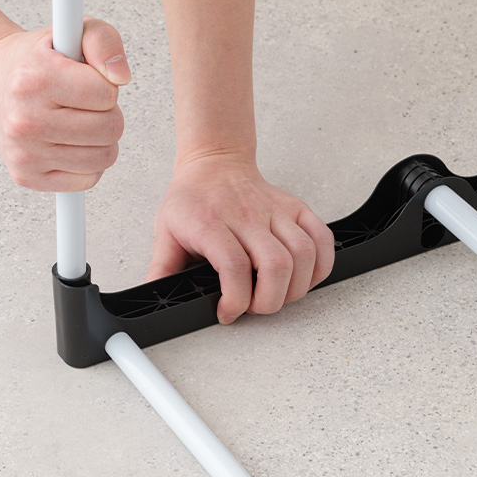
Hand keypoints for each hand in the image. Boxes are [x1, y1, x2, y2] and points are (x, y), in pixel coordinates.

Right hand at [0, 18, 131, 191]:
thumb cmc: (36, 58)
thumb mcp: (72, 32)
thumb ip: (104, 42)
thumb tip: (121, 77)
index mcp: (35, 79)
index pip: (107, 93)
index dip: (104, 85)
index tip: (84, 80)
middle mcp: (25, 120)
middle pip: (110, 129)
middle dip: (106, 113)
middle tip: (82, 102)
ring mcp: (24, 153)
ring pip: (103, 157)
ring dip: (99, 139)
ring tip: (76, 121)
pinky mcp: (26, 176)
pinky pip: (87, 179)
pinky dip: (87, 163)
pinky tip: (68, 143)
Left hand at [148, 150, 334, 322]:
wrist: (214, 163)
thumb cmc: (192, 199)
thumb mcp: (165, 232)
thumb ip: (161, 268)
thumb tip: (154, 297)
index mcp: (211, 223)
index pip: (234, 266)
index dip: (236, 299)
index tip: (228, 313)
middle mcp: (247, 216)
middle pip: (275, 266)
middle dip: (269, 301)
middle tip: (255, 307)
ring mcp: (275, 211)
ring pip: (303, 255)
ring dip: (295, 288)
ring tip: (277, 296)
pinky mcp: (296, 208)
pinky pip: (322, 238)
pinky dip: (321, 265)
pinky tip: (304, 278)